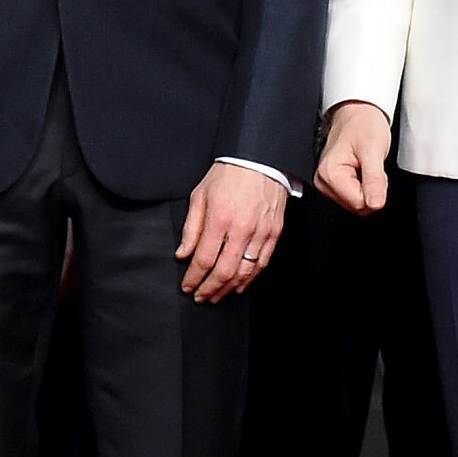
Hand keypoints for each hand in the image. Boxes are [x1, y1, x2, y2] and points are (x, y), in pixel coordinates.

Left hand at [175, 162, 285, 300]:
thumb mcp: (200, 195)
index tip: (187, 286)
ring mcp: (260, 232)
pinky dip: (250, 279)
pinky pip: (262, 263)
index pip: (204, 259)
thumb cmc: (229, 174)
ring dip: (228, 289)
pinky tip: (240, 285)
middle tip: (200, 297)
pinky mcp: (274, 233)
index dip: (194, 277)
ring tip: (217, 296)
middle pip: (224, 271)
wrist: (259, 159)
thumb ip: (191, 228)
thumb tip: (183, 254)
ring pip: (245, 272)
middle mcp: (241, 228)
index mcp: (219, 218)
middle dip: (209, 289)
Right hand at [315, 101, 391, 213]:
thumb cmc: (363, 125)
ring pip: (356, 204)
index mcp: (329, 174)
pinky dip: (363, 186)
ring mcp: (326, 183)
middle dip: (370, 190)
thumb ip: (374, 180)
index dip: (374, 190)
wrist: (358, 113)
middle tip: (370, 166)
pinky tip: (361, 170)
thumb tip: (376, 204)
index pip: (359, 204)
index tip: (373, 169)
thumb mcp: (373, 150)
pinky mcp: (332, 184)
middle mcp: (323, 182)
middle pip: (356, 206)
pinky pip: (354, 196)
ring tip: (365, 166)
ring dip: (367, 188)